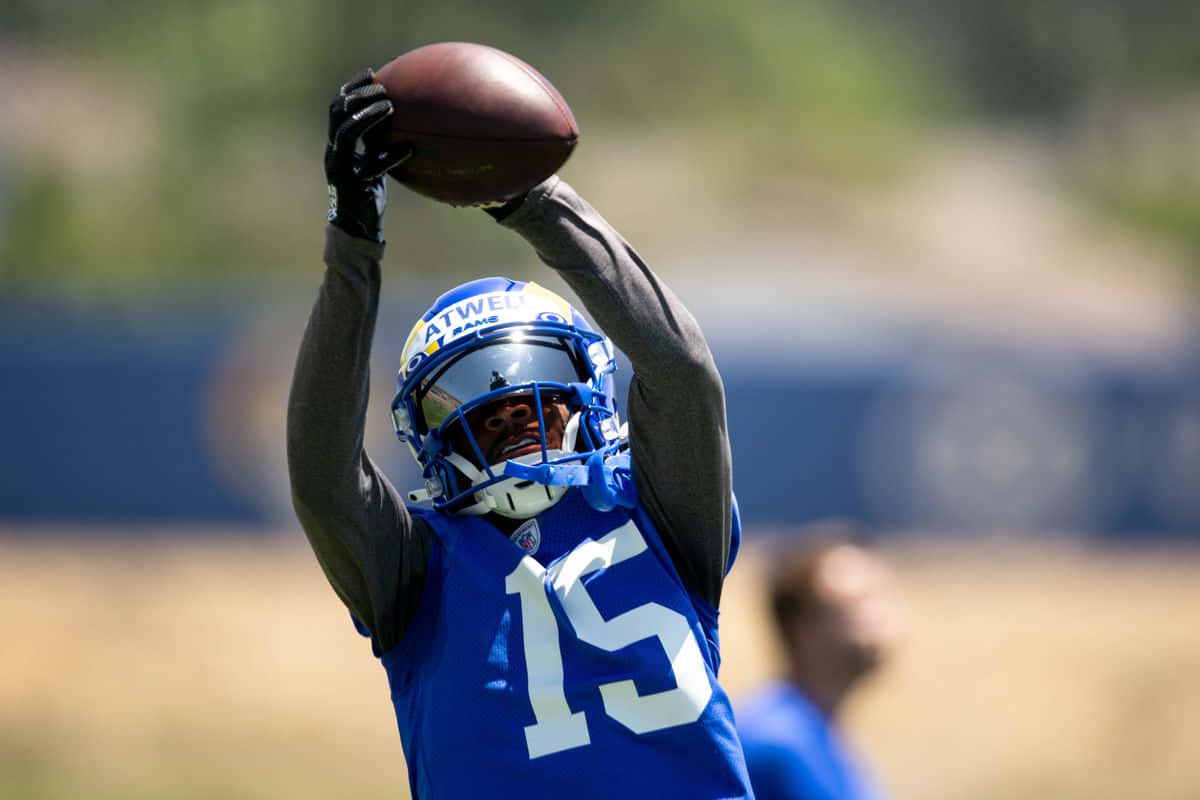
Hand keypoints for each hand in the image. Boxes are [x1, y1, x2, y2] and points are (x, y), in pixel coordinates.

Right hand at [324, 69, 411, 240]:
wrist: (356, 228)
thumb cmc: (368, 194)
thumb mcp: (372, 164)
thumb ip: (378, 145)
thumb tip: (405, 125)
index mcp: (336, 145)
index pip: (337, 107)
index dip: (352, 88)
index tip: (371, 74)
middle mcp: (333, 152)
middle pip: (337, 113)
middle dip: (358, 96)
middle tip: (383, 89)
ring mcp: (340, 168)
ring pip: (346, 134)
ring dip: (368, 116)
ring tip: (390, 107)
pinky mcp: (353, 185)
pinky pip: (372, 166)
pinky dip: (390, 156)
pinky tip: (409, 149)